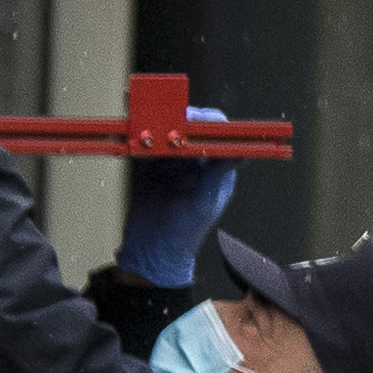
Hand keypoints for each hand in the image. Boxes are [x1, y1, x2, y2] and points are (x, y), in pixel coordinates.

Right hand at [118, 117, 235, 291]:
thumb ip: (216, 179)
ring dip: (159, 126)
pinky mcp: (149, 167)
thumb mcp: (203, 205)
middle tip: (167, 121)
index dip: (208, 124)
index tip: (195, 121)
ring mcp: (172, 162)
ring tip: (150, 126)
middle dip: (180, 121)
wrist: (151, 251)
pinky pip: (147, 145)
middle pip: (192, 128)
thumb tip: (236, 154)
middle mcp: (196, 161)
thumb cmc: (183, 233)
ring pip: (169, 133)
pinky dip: (141, 137)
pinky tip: (135, 133)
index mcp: (216, 168)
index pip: (218, 135)